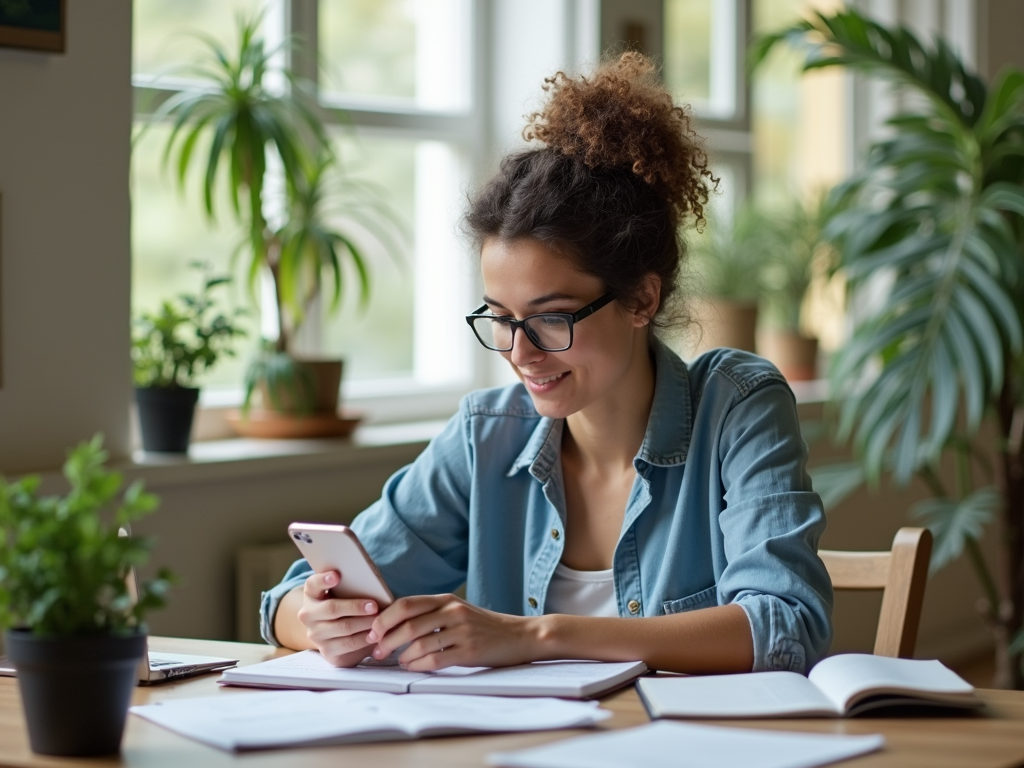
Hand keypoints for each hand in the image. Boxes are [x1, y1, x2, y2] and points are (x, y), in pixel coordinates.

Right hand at [297, 571, 378, 666]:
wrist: (332, 633)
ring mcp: (315, 635)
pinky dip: (364, 639)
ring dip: (364, 623)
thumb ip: (349, 585)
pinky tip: (375, 634)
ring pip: (343, 628)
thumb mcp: (341, 593)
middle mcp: (308, 615)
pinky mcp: (326, 651)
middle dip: (355, 607)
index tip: (337, 575)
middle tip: (374, 606)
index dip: (324, 579)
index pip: (313, 584)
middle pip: (332, 609)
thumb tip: (370, 584)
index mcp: (311, 595)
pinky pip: (348, 645)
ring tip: (379, 620)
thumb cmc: (343, 604)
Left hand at [366, 594, 536, 670]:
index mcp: (446, 599)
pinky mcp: (469, 651)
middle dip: (386, 639)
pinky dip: (418, 665)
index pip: (405, 604)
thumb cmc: (484, 626)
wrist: (520, 635)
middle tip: (377, 651)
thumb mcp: (458, 611)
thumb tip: (395, 624)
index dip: (384, 618)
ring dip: (402, 656)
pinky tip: (414, 667)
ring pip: (419, 643)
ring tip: (398, 662)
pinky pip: (435, 659)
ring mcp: (461, 631)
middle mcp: (452, 611)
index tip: (372, 632)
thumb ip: (432, 614)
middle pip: (407, 623)